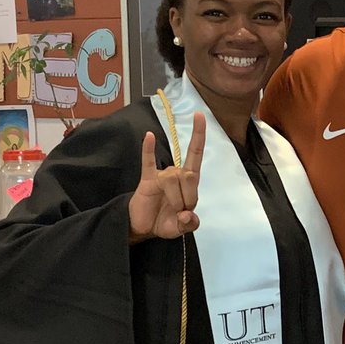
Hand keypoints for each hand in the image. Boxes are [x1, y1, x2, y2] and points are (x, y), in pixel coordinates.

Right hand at [128, 112, 205, 241]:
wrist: (144, 228)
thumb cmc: (165, 222)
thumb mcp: (181, 228)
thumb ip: (189, 224)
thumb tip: (188, 216)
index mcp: (189, 182)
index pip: (196, 155)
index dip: (199, 135)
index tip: (200, 115)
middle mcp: (176, 174)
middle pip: (188, 175)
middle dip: (188, 197)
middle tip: (181, 211)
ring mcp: (161, 175)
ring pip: (172, 179)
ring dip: (174, 198)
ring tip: (170, 209)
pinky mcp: (147, 179)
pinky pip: (148, 162)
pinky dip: (148, 150)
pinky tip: (148, 136)